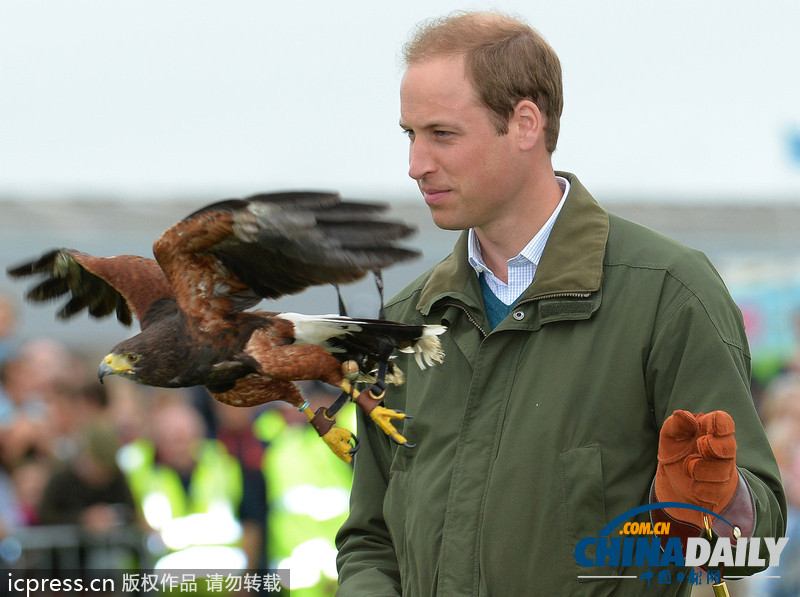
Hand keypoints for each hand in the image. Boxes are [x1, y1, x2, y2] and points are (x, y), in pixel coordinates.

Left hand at [655, 410, 737, 528]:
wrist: (673, 482)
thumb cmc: (676, 452)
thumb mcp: (670, 436)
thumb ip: (675, 424)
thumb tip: (685, 416)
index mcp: (711, 432)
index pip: (724, 422)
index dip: (719, 423)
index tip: (708, 426)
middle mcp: (722, 451)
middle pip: (729, 447)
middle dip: (715, 447)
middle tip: (701, 444)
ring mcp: (723, 472)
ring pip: (721, 473)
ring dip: (700, 470)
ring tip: (688, 467)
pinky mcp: (718, 493)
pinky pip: (713, 492)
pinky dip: (699, 489)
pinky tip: (693, 485)